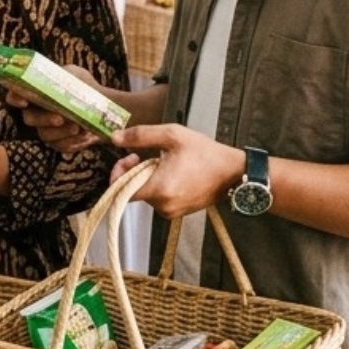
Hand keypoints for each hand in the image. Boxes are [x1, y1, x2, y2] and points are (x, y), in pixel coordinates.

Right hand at [3, 63, 105, 154]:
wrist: (102, 107)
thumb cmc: (84, 87)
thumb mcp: (78, 76)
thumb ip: (70, 76)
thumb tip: (71, 78)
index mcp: (36, 93)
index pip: (15, 95)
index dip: (15, 98)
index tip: (24, 101)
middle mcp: (36, 113)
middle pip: (29, 119)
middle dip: (44, 119)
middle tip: (60, 118)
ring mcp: (46, 129)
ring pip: (45, 135)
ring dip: (61, 132)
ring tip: (78, 127)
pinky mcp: (59, 143)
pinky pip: (62, 146)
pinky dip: (74, 142)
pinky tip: (86, 136)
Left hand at [109, 124, 245, 219]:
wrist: (232, 171)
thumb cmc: (204, 153)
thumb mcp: (172, 135)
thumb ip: (140, 136)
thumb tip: (115, 138)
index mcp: (159, 189)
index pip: (121, 190)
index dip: (119, 172)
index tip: (128, 157)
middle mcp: (163, 206)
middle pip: (134, 191)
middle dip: (135, 172)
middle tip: (147, 156)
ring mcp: (171, 212)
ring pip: (147, 194)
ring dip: (149, 178)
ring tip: (165, 163)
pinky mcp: (179, 212)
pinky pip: (160, 199)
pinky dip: (160, 186)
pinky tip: (173, 173)